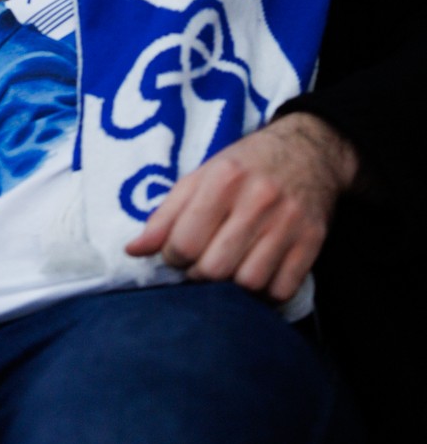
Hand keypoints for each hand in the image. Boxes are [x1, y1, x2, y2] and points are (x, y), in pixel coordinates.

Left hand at [125, 113, 359, 302]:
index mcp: (223, 179)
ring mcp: (288, 222)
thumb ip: (166, 214)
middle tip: (201, 264)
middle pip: (215, 268)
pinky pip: (281, 290)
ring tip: (229, 269)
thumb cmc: (246, 165)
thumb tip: (133, 251)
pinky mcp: (312, 242)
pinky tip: (257, 273)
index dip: (173, 257)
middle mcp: (257, 200)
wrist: (309, 150)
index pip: (185, 241)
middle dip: (200, 275)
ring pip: (249, 284)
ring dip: (233, 288)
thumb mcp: (202, 176)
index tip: (178, 253)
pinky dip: (265, 293)